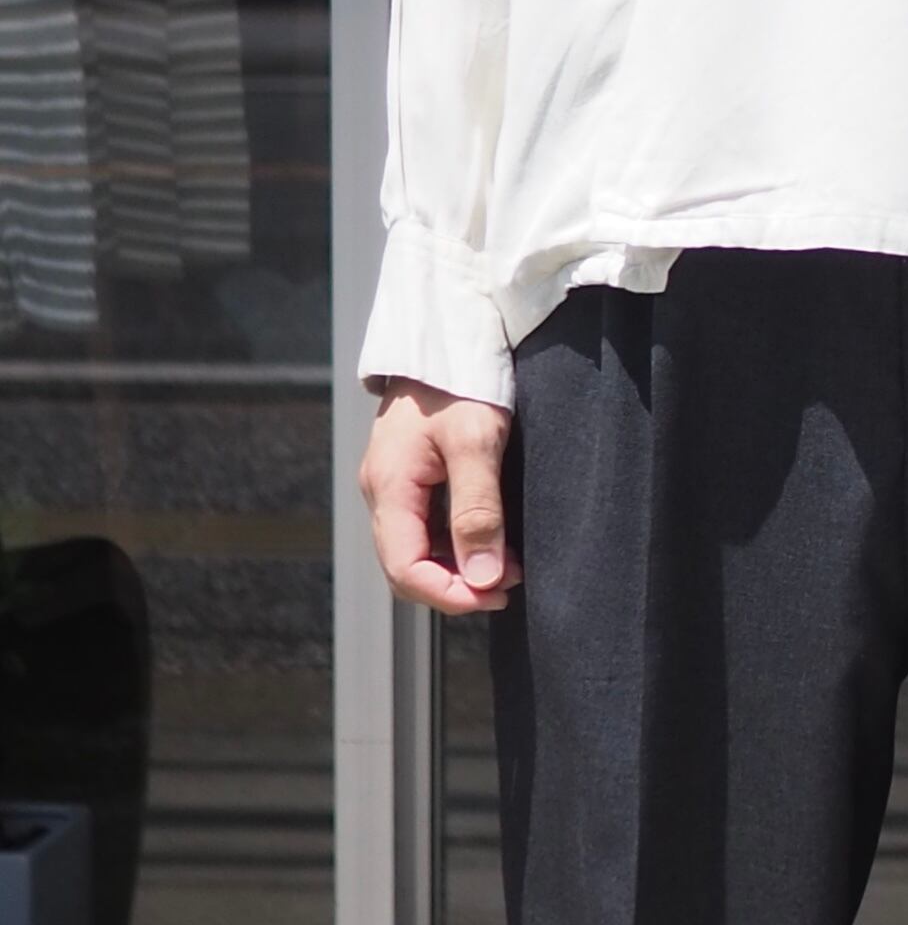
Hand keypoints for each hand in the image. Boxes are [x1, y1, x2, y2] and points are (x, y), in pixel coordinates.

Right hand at [359, 381, 523, 615]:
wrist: (452, 328)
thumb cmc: (461, 377)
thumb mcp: (476, 442)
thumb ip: (477, 511)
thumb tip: (481, 576)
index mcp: (387, 485)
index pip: (404, 568)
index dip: (448, 594)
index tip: (494, 595)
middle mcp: (382, 488)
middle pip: (406, 563)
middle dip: (456, 583)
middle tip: (508, 582)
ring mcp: (394, 479)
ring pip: (417, 545)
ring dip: (459, 563)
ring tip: (508, 562)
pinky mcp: (410, 470)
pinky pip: (425, 521)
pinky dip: (456, 539)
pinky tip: (491, 534)